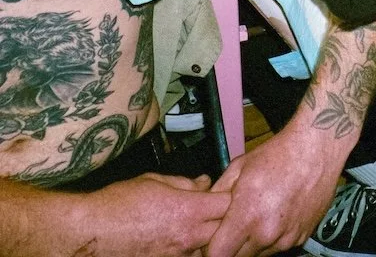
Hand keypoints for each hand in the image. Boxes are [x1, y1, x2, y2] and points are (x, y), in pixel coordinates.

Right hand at [77, 172, 231, 256]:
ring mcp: (178, 256)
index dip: (229, 194)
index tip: (225, 188)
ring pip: (207, 247)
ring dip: (208, 235)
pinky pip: (188, 256)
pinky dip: (190, 248)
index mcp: (189, 210)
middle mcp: (189, 237)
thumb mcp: (155, 180)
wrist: (92, 233)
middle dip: (223, 217)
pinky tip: (180, 237)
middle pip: (223, 228)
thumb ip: (185, 183)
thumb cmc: (120, 202)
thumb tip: (205, 182)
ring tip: (199, 224)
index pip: (227, 203)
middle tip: (216, 207)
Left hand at [206, 124, 343, 256]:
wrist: (315, 149)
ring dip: (253, 242)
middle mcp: (267, 234)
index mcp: (247, 216)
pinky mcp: (301, 238)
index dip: (211, 248)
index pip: (218, 255)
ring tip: (257, 214)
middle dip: (232, 246)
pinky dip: (273, 237)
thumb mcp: (238, 167)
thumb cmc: (276, 154)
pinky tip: (275, 213)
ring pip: (259, 254)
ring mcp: (286, 239)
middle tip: (234, 223)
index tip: (212, 238)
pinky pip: (279, 246)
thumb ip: (217, 194)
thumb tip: (205, 213)